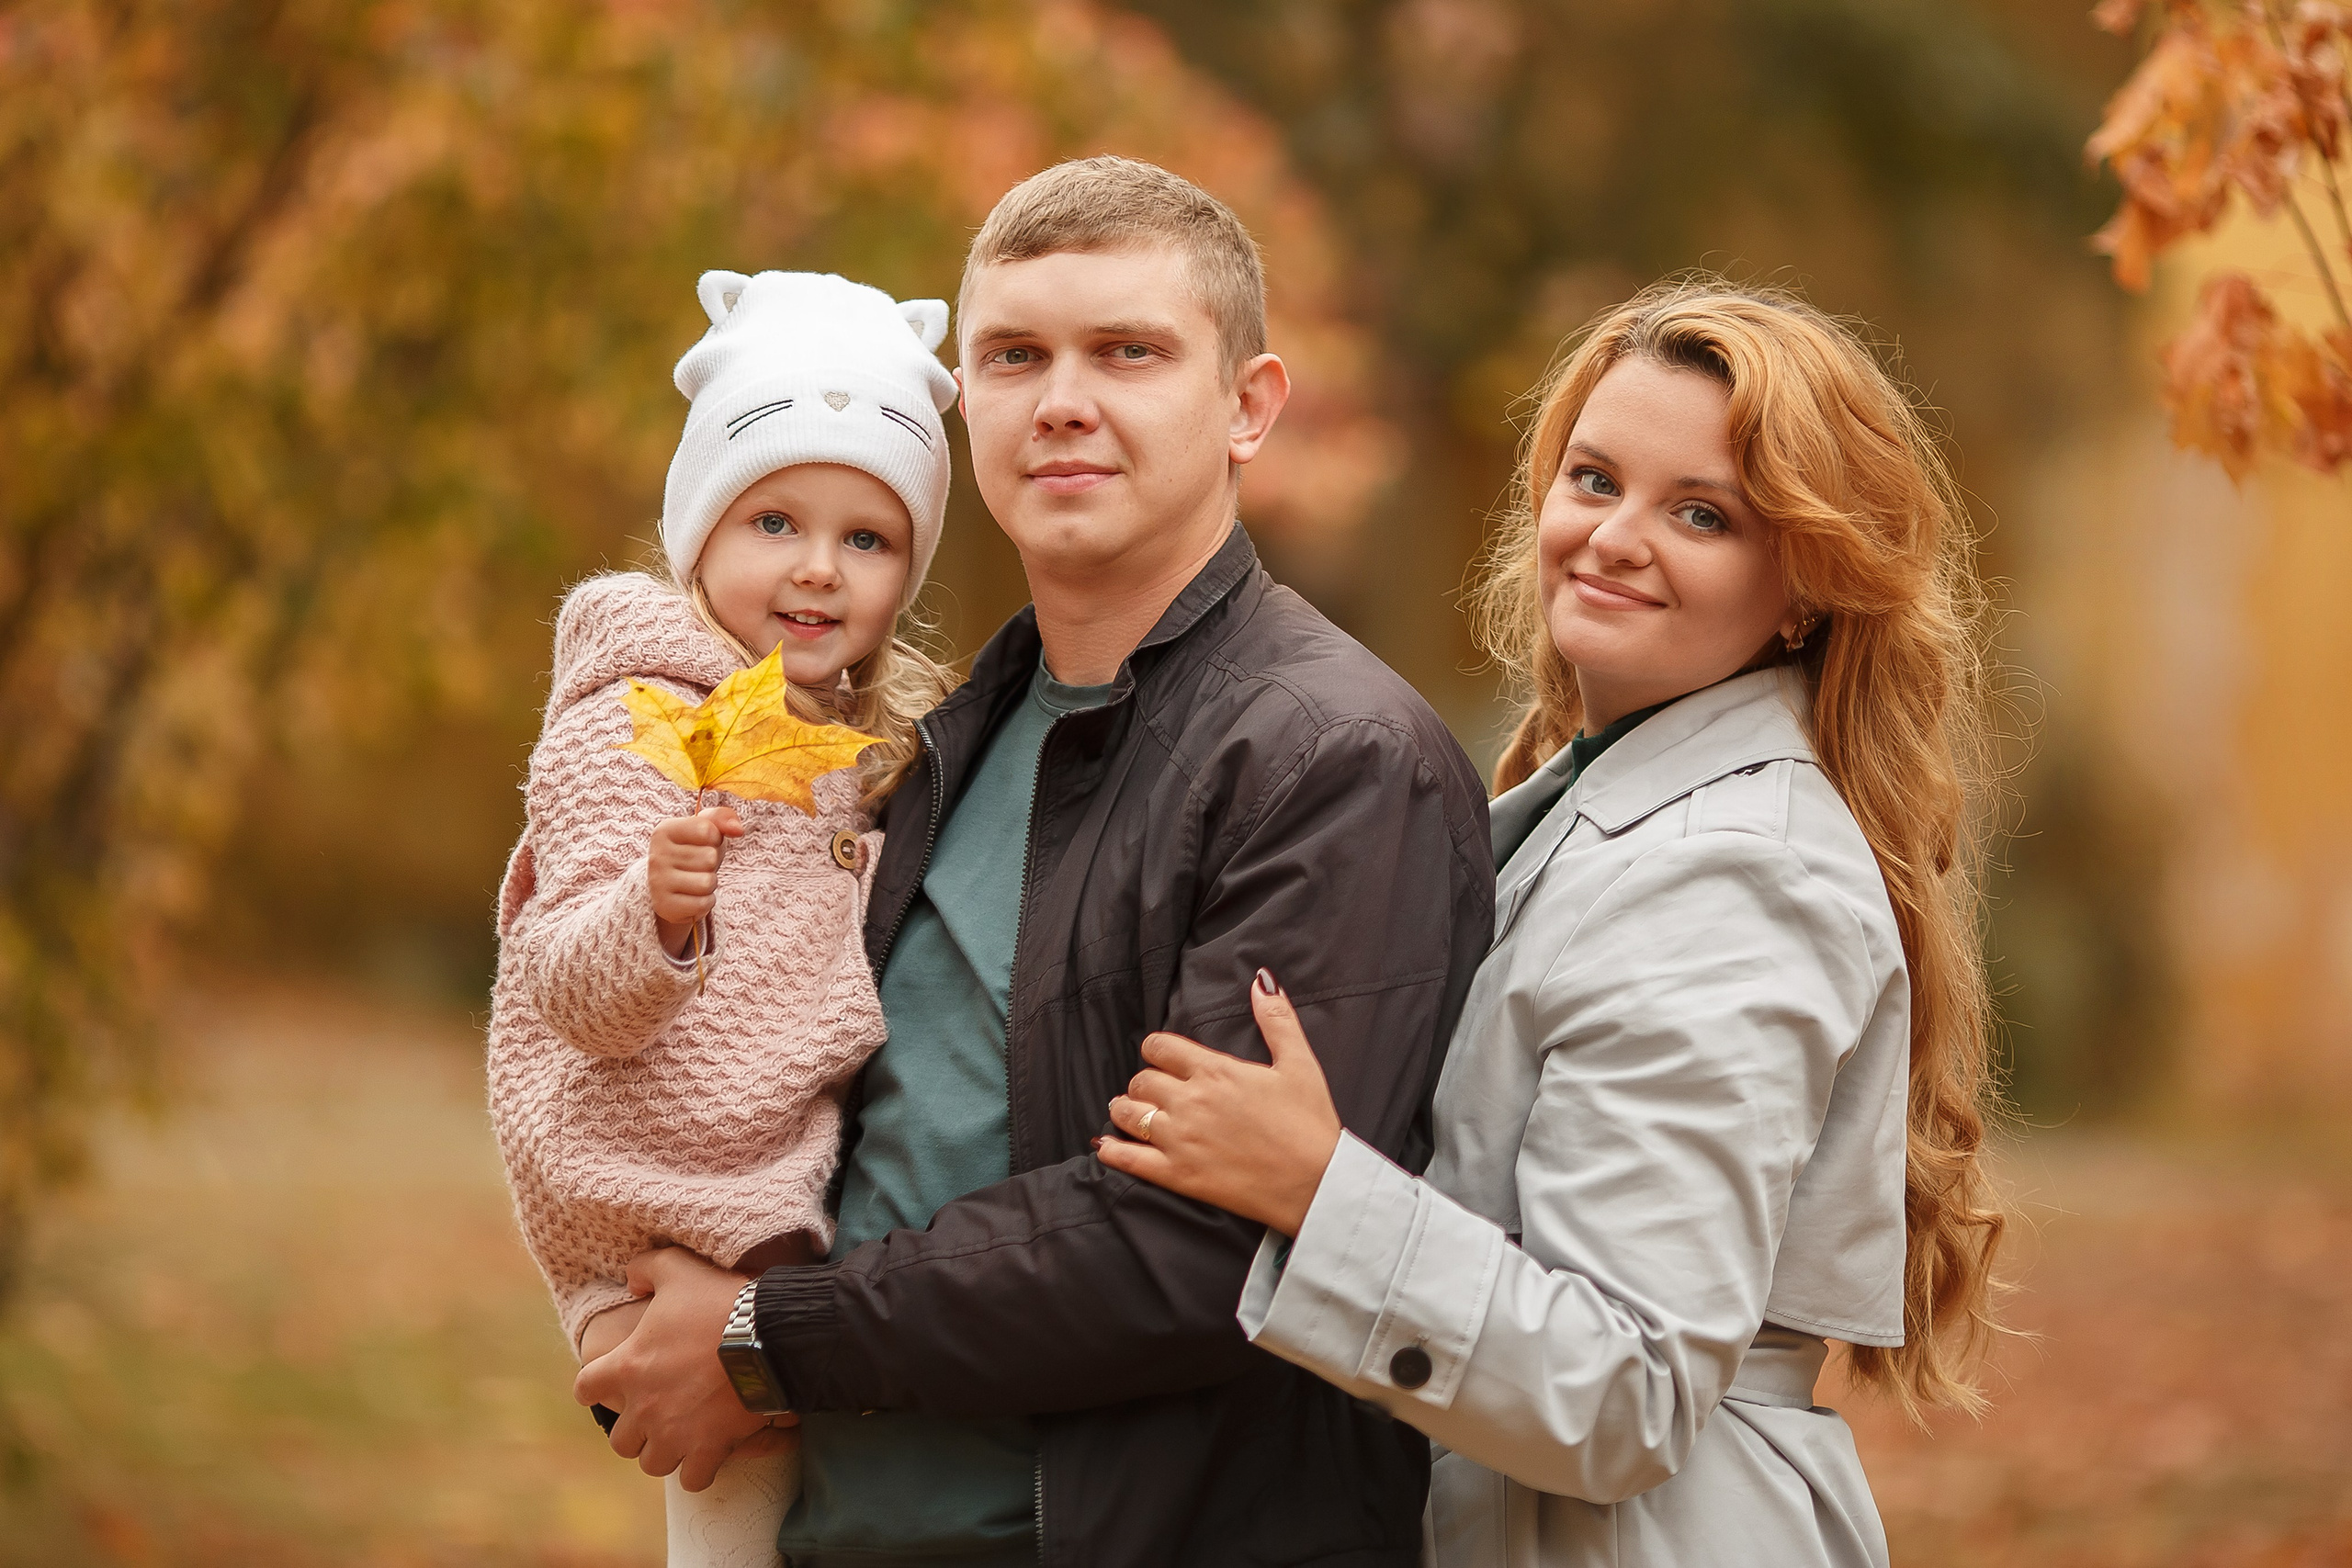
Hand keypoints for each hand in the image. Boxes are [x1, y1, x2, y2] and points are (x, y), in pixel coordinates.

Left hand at [573, 1246, 789, 1489]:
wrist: (770, 1335)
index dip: (594, 1387)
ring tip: (681, 1436)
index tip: (608, 1385)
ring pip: (653, 1463)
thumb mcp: (678, 1267)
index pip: (585, 1389)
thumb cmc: (721, 1300)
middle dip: (636, 1429)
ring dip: (664, 1451)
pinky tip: (708, 1453)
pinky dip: (698, 1471)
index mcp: (628, 1367)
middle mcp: (644, 1407)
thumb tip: (631, 1280)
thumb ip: (646, 1267)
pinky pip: (692, 1480)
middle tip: (656, 1413)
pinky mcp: (710, 1449)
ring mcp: (676, 1433)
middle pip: (621, 1440)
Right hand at [649, 806, 743, 956]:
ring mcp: (658, 882)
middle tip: (696, 866)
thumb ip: (723, 817)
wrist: (672, 887)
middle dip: (711, 864)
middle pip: (709, 858)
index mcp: (664, 830)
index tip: (701, 843)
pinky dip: (704, 902)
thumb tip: (738, 829)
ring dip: (709, 884)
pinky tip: (691, 897)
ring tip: (695, 881)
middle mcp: (656, 855)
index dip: (714, 839)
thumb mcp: (707, 829)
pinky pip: (703, 904)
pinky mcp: (665, 906)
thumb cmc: (694, 851)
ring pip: (707, 882)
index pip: (707, 830)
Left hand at [1097, 971, 1341, 1236]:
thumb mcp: (1300, 1063)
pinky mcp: (1178, 1175)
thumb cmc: (1310, 1124)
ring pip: (1127, 1114)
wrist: (1317, 1184)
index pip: (1160, 1047)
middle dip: (1145, 1083)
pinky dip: (1112, 1150)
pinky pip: (1128, 1159)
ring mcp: (1180, 1140)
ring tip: (1131, 1113)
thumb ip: (1277, 1019)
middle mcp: (1191, 1102)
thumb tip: (1262, 981)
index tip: (1163, 1058)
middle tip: (1153, 1091)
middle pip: (1141, 1080)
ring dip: (1124, 1110)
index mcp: (1215, 1071)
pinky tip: (1108, 1145)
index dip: (1157, 1050)